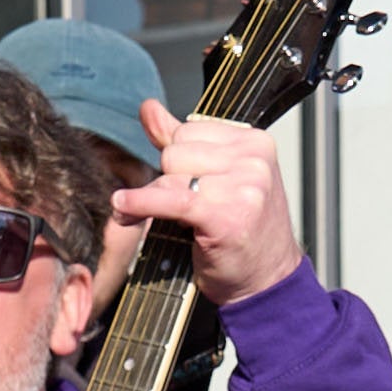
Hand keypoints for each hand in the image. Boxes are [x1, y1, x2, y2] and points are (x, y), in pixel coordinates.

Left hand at [117, 106, 305, 303]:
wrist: (266, 281)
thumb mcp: (218, 179)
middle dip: (168, 179)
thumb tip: (148, 108)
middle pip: (176, 151)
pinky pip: (169, 199)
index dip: (176, 160)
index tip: (180, 183)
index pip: (188, 131)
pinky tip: (125, 208)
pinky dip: (141, 204)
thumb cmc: (242, 233)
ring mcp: (243, 187)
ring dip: (152, 198)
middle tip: (178, 207)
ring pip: (169, 174)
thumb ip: (181, 141)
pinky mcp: (225, 215)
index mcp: (255, 143)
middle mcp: (254, 160)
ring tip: (156, 216)